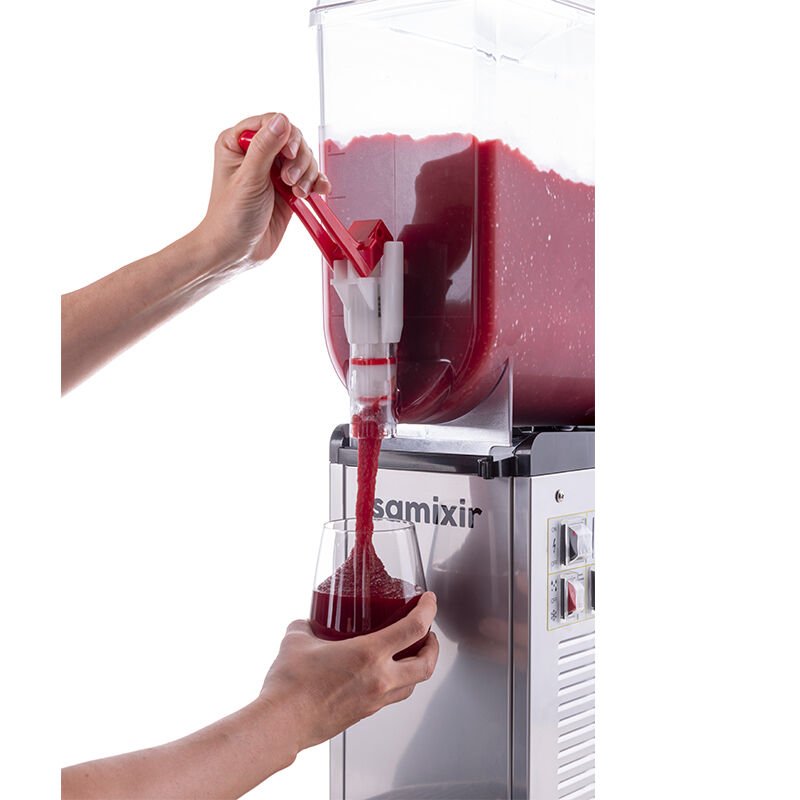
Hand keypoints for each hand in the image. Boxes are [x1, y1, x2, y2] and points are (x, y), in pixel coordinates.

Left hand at [197, 112, 331, 270]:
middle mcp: (256, 154)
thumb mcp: (249, 178)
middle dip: (298, 159)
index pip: (270, 123)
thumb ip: (265, 148)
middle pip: (292, 139)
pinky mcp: (287, 190)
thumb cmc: (230, 217)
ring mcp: (273, 172)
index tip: (288, 155)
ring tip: (296, 193)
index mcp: (237, 143)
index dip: (285, 136)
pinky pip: (310, 178)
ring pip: (304, 158)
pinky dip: (316, 183)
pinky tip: (315, 193)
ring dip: (307, 174)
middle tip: (289, 181)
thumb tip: (282, 121)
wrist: (236, 251)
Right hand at [260, 592, 439, 749]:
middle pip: (426, 664)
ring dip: (418, 667)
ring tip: (411, 654)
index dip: (428, 610)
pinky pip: (393, 697)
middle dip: (433, 646)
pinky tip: (383, 675)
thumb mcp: (298, 639)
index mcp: (369, 655)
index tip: (429, 600)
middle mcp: (379, 679)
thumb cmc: (291, 687)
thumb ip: (308, 625)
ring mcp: (374, 700)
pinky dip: (398, 683)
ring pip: (413, 685)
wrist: (281, 723)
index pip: (414, 628)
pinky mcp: (364, 714)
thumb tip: (309, 622)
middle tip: (428, 633)